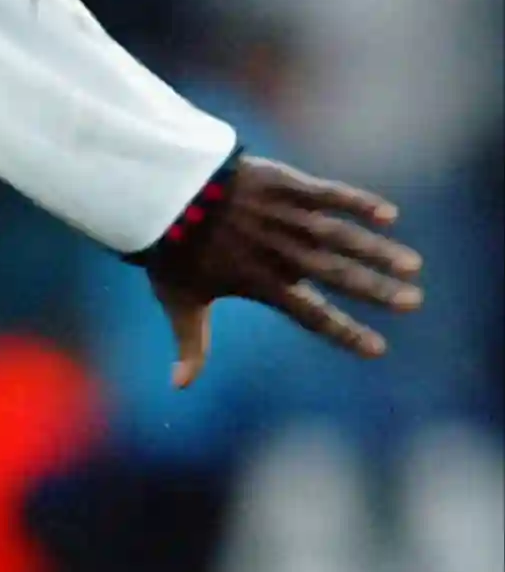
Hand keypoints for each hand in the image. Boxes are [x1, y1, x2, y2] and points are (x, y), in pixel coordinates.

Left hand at [147, 155, 424, 387]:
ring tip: (412, 266)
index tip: (377, 349)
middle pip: (337, 275)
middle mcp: (280, 252)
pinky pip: (327, 193)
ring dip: (378, 250)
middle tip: (413, 302)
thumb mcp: (178, 299)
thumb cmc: (169, 247)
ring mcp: (284, 217)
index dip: (345, 332)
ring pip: (341, 236)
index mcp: (261, 283)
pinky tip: (389, 215)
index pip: (312, 315)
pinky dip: (357, 202)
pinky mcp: (283, 184)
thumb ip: (190, 344)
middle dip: (376, 290)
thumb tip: (179, 387)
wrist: (158, 189)